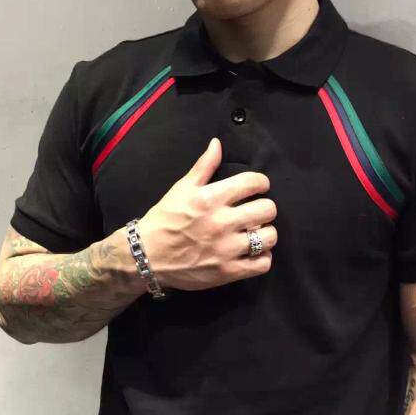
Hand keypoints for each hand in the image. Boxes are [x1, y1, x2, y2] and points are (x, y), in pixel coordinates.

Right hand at [136, 136, 277, 291]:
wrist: (146, 256)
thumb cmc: (165, 220)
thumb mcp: (181, 188)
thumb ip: (203, 166)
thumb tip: (217, 143)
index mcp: (211, 198)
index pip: (253, 183)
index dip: (261, 183)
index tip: (257, 188)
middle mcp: (222, 222)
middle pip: (268, 209)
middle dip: (265, 208)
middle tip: (256, 212)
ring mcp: (226, 249)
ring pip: (269, 237)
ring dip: (266, 234)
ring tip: (256, 233)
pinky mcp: (227, 271)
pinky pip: (262, 264)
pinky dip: (263, 258)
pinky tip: (253, 253)